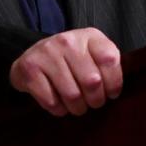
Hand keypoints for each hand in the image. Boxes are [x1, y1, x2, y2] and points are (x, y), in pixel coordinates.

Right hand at [8, 28, 122, 115]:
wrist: (34, 57)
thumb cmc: (71, 60)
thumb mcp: (93, 55)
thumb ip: (107, 66)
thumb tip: (115, 91)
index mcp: (89, 36)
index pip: (110, 60)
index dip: (114, 83)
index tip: (111, 93)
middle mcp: (68, 40)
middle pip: (92, 81)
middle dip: (96, 100)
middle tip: (93, 103)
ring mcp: (47, 53)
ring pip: (72, 95)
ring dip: (77, 108)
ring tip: (78, 106)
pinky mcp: (30, 68)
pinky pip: (51, 101)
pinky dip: (58, 110)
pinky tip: (60, 104)